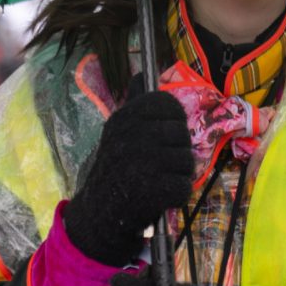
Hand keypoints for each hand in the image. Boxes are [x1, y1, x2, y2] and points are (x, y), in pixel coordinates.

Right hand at [64, 91, 192, 265]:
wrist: (98, 213)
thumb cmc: (116, 168)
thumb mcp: (119, 131)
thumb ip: (136, 103)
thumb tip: (143, 72)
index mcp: (124, 118)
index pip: (168, 104)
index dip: (174, 121)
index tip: (165, 135)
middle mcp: (131, 136)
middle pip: (183, 135)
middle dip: (178, 153)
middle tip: (159, 165)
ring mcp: (141, 162)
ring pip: (187, 162)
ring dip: (179, 175)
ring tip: (158, 181)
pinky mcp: (151, 190)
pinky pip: (185, 187)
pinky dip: (178, 196)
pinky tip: (161, 197)